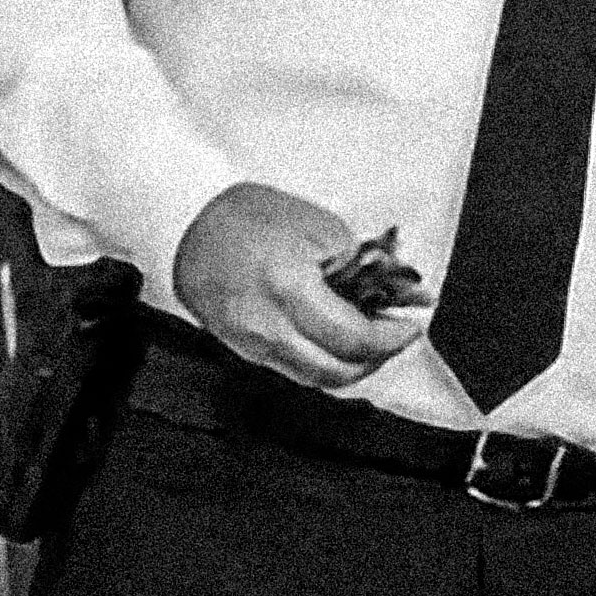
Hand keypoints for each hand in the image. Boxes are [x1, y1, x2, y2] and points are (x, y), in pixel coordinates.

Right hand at [171, 182, 425, 388]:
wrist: (184, 221)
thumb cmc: (248, 216)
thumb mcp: (322, 229)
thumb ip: (363, 269)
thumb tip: (399, 296)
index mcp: (289, 291)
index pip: (355, 339)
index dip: (392, 338)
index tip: (411, 326)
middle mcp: (266, 328)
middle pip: (336, 373)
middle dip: (376, 360)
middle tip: (395, 338)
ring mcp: (247, 344)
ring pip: (314, 379)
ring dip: (350, 366)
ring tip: (370, 341)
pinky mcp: (238, 347)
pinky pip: (291, 368)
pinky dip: (321, 361)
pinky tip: (334, 340)